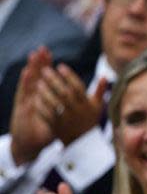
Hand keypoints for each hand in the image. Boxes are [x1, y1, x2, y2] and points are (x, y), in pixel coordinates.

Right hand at [10, 47, 54, 164]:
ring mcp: (27, 101)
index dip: (46, 66)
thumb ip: (65, 106)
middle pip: (36, 77)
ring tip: (33, 55)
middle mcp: (33, 97)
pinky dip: (25, 83)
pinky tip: (26, 72)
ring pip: (29, 82)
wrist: (30, 145)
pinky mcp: (22, 108)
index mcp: (42, 97)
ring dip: (31, 68)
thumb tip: (78, 99)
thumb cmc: (45, 130)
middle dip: (39, 63)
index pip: (45, 79)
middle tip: (42, 48)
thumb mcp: (57, 117)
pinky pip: (24, 94)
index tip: (49, 53)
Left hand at [38, 63, 107, 145]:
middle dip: (54, 80)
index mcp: (87, 105)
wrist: (83, 143)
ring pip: (54, 104)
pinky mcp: (57, 127)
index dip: (69, 76)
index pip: (78, 87)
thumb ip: (100, 91)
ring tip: (38, 82)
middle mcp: (77, 112)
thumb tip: (104, 76)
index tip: (60, 66)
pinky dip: (41, 106)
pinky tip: (35, 97)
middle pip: (64, 93)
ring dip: (45, 92)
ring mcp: (66, 120)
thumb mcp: (98, 106)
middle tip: (45, 70)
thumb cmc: (90, 120)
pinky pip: (47, 115)